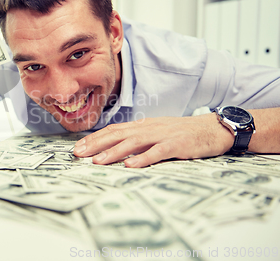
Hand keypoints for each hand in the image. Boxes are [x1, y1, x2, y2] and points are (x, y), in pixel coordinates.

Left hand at [73, 114, 234, 167]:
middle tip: (78, 154)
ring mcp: (163, 135)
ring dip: (114, 152)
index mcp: (142, 125)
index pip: (114, 130)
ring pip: (134, 142)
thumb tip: (115, 149)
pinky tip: (130, 165)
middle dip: (96, 144)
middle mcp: (149, 128)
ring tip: (97, 161)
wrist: (212, 129)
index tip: (78, 148)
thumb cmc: (182, 133)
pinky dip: (143, 158)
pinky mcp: (178, 144)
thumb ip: (138, 139)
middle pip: (118, 134)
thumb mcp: (156, 133)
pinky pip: (158, 152)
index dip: (95, 138)